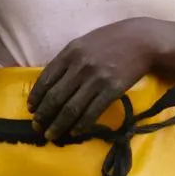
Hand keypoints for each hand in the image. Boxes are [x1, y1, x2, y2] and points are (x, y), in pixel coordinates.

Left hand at [27, 19, 164, 141]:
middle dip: (43, 116)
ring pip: (71, 108)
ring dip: (58, 125)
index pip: (46, 79)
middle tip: (37, 127)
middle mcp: (80, 66)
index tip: (32, 109)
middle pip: (55, 97)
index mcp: (70, 52)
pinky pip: (92, 112)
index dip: (36, 97)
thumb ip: (68, 60)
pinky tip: (75, 131)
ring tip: (51, 135)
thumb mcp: (84, 43)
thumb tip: (50, 82)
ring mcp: (96, 79)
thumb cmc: (112, 40)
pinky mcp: (112, 90)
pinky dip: (81, 125)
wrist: (142, 40)